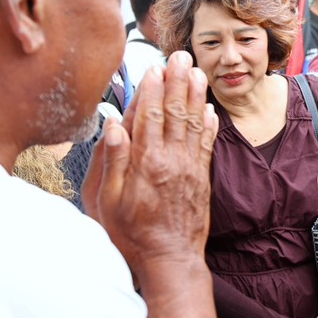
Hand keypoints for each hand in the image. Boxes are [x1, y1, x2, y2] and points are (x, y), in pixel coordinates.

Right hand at [83, 51, 219, 272]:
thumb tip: (114, 123)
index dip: (152, 88)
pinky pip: (207, 145)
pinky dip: (209, 125)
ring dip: (196, 96)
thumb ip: (112, 160)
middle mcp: (171, 160)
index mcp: (145, 162)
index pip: (148, 115)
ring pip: (194, 123)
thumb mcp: (106, 201)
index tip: (154, 66)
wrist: (169, 262)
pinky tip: (210, 110)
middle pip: (174, 111)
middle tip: (181, 55)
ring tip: (197, 71)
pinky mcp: (201, 180)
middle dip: (177, 81)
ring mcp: (189, 169)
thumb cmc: (130, 235)